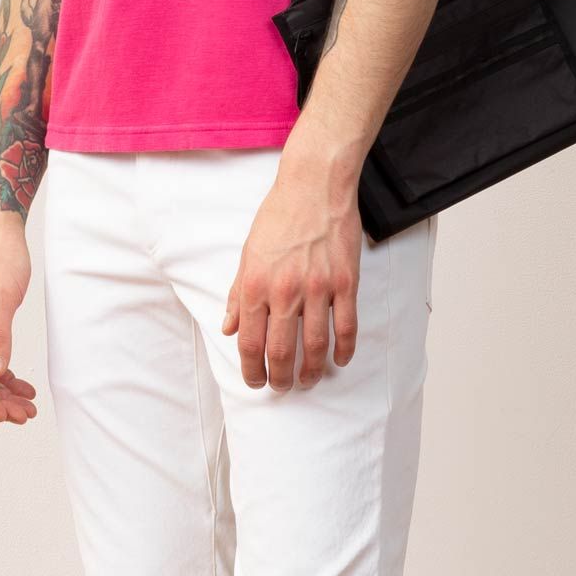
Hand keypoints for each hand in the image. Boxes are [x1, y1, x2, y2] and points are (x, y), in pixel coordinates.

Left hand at [222, 159, 362, 392]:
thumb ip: (238, 295)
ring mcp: (317, 288)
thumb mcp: (248, 255)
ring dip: (311, 370)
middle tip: (281, 388)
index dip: (251, 370)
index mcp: (256, 285)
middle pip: (281, 351)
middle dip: (280, 378)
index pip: (250, 343)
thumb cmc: (278, 217)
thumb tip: (229, 328)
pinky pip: (346, 325)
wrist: (313, 187)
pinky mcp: (344, 282)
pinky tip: (338, 361)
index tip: (255, 381)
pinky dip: (343, 349)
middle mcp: (285, 291)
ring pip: (315, 344)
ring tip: (308, 381)